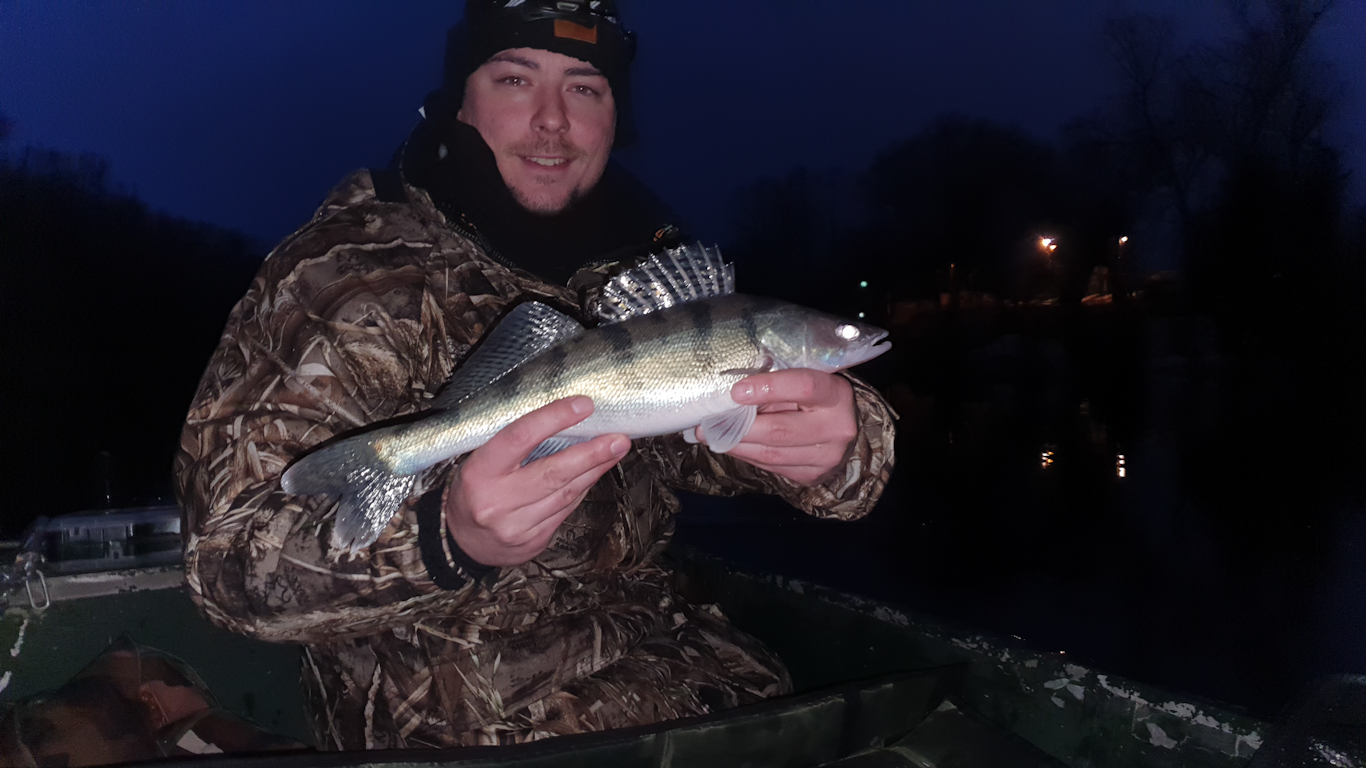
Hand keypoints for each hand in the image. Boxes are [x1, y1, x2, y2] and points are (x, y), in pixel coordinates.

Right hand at [444, 396, 629, 566]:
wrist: (461, 541)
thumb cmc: (475, 489)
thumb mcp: (480, 461)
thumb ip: (514, 445)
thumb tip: (565, 420)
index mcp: (480, 471)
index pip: (520, 437)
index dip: (554, 418)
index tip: (583, 405)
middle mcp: (497, 500)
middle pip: (554, 472)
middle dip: (592, 454)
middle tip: (618, 439)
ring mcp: (516, 525)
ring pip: (566, 493)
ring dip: (595, 470)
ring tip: (614, 451)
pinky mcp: (533, 542)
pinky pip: (566, 510)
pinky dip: (582, 489)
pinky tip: (594, 474)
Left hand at [710, 370, 858, 485]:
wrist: (844, 426)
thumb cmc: (816, 396)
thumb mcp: (803, 379)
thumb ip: (776, 385)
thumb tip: (732, 396)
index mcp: (836, 394)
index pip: (803, 387)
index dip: (768, 388)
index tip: (736, 391)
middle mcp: (837, 428)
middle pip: (780, 430)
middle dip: (738, 427)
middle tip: (708, 423)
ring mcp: (827, 457)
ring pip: (772, 454)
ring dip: (737, 445)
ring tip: (711, 436)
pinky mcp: (813, 475)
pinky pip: (773, 466)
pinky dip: (748, 456)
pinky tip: (733, 446)